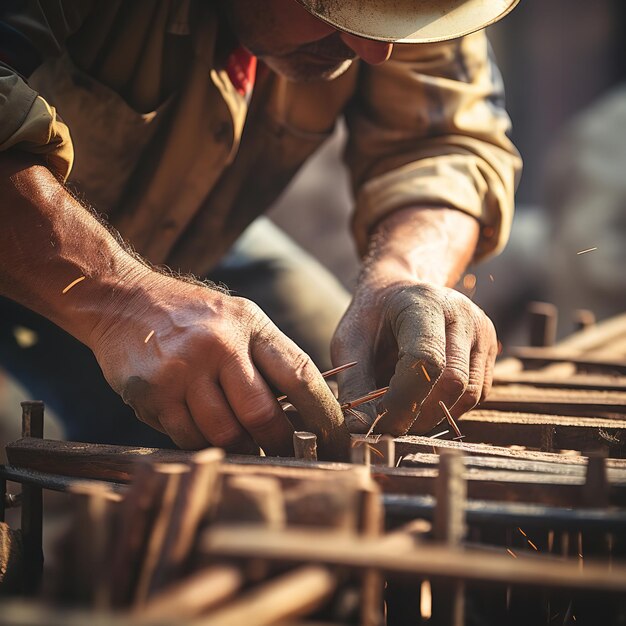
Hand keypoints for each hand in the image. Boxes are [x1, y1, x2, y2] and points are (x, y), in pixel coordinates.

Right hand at [88, 272, 349, 458]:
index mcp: (249, 324)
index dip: (324, 416)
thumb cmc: (190, 316)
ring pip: (224, 433)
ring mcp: (183, 369)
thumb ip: (267, 359)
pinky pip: (188, 437)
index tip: (336, 441)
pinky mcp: (154, 392)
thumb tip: (303, 412)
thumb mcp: (237, 319)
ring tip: (247, 449)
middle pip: (262, 415)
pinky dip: (204, 445)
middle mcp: (218, 344)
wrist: (121, 300)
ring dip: (241, 450)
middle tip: (285, 454)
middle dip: (279, 444)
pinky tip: (207, 436)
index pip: (300, 376)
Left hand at [332, 282, 496, 435]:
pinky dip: (449, 408)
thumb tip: (359, 430)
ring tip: (404, 414)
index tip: (379, 423)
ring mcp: (481, 331)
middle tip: (389, 425)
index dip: (404, 400)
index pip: (427, 359)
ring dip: (435, 416)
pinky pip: (477, 394)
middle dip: (419, 414)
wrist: (396, 293)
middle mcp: (462, 313)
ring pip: (469, 394)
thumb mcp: (348, 344)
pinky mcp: (489, 348)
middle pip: (453, 382)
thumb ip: (354, 385)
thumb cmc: (370, 319)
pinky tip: (423, 402)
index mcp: (424, 303)